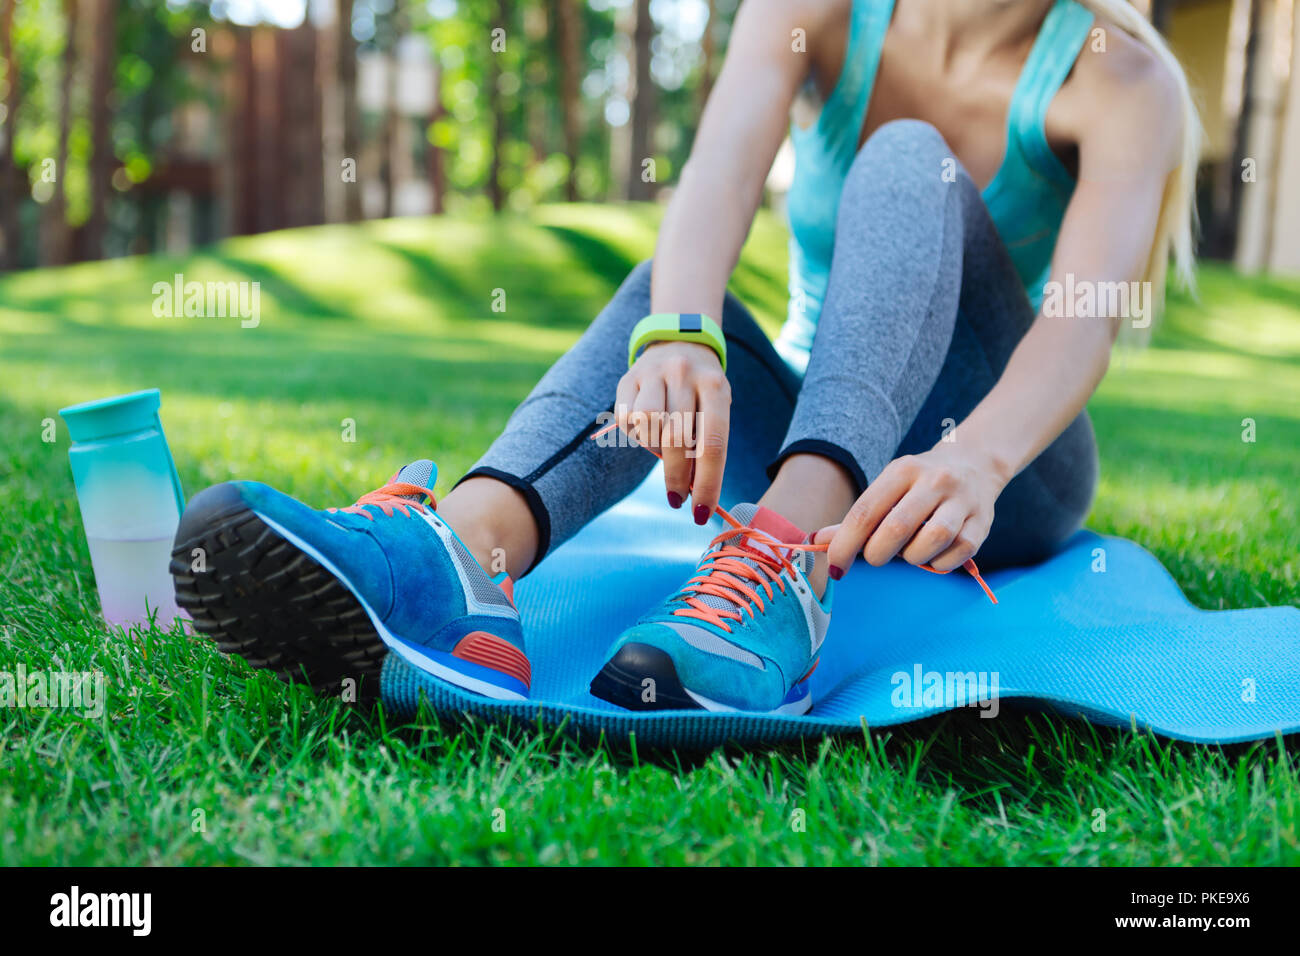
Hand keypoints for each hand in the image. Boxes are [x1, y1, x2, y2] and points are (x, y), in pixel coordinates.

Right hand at [615, 340, 729, 522]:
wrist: (679, 342)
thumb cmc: (700, 391)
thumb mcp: (713, 409)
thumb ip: (705, 444)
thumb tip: (695, 492)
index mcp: (715, 386)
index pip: (712, 444)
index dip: (708, 483)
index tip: (701, 513)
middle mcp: (684, 374)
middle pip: (678, 440)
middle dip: (678, 478)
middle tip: (678, 499)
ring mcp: (653, 373)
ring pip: (648, 427)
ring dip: (655, 450)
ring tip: (662, 448)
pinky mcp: (627, 377)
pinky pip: (626, 418)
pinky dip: (636, 433)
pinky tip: (646, 429)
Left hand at [815, 443, 1009, 575]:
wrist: (975, 463)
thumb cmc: (919, 483)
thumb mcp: (888, 488)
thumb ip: (858, 517)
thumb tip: (819, 542)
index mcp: (903, 470)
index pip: (866, 512)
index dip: (845, 545)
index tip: (835, 567)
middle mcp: (934, 481)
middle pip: (896, 529)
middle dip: (877, 554)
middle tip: (876, 556)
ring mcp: (961, 501)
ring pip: (929, 543)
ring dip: (911, 558)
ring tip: (909, 551)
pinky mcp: (981, 524)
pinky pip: (954, 556)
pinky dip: (937, 564)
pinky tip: (934, 554)